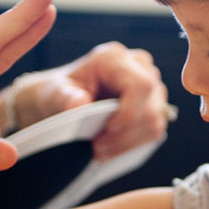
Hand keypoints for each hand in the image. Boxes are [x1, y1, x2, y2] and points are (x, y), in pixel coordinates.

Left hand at [11, 42, 168, 159]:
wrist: (64, 99)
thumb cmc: (60, 92)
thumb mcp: (54, 93)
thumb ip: (64, 97)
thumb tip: (79, 104)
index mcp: (114, 58)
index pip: (140, 84)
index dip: (130, 112)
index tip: (108, 130)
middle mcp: (139, 67)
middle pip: (150, 107)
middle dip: (125, 135)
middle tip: (96, 148)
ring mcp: (151, 85)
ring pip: (155, 121)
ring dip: (128, 142)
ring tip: (100, 149)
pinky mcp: (154, 104)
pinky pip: (154, 129)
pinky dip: (133, 143)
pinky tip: (112, 147)